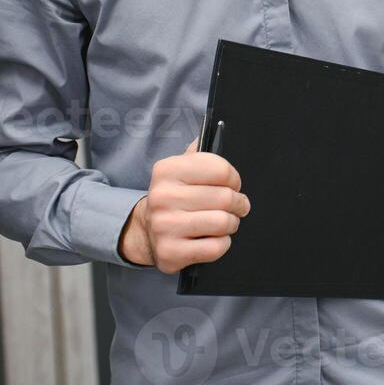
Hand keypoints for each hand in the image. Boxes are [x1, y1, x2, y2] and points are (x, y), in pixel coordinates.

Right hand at [118, 137, 251, 273]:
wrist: (145, 231)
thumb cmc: (174, 197)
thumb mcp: (180, 169)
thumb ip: (198, 153)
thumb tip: (213, 131)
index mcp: (167, 170)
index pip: (221, 170)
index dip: (235, 179)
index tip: (234, 184)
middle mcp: (162, 197)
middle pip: (225, 198)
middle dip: (238, 203)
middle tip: (237, 206)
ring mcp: (164, 226)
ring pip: (223, 223)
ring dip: (231, 224)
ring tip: (226, 221)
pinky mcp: (170, 252)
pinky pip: (215, 247)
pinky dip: (222, 244)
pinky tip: (213, 238)